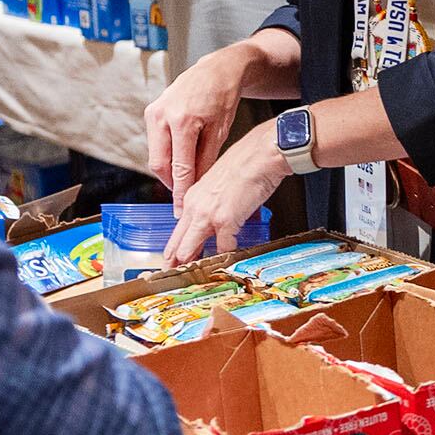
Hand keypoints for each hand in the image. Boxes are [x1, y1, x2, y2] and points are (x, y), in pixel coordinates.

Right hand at [145, 46, 251, 197]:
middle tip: (182, 198)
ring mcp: (153, 112)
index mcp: (183, 121)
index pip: (179, 167)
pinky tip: (180, 162)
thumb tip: (196, 186)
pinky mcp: (151, 111)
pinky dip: (167, 155)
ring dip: (168, 170)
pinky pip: (155, 142)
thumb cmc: (223, 97)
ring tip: (185, 181)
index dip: (180, 192)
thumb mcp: (220, 131)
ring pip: (156, 155)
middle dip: (171, 184)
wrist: (216, 69)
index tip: (181, 209)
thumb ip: (206, 159)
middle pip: (160, 164)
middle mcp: (162, 116)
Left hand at [164, 121, 289, 265]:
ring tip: (194, 280)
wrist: (262, 153)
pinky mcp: (225, 220)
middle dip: (176, 264)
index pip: (178, 230)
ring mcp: (208, 215)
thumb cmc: (248, 163)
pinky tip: (229, 263)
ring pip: (190, 250)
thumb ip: (214, 202)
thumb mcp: (221, 184)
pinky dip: (226, 257)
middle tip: (174, 278)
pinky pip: (223, 248)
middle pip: (178, 244)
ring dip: (194, 265)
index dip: (174, 249)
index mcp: (193, 197)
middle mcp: (195, 206)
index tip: (172, 262)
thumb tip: (219, 220)